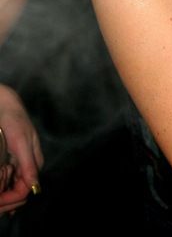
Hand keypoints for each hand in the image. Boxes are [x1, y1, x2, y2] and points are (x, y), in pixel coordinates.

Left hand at [0, 85, 42, 215]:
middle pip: (19, 193)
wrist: (6, 105)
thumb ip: (29, 165)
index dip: (11, 199)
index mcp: (35, 163)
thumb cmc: (15, 120)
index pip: (25, 191)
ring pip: (12, 188)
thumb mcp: (21, 142)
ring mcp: (21, 164)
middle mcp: (29, 166)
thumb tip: (35, 187)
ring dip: (3, 194)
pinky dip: (2, 186)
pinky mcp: (13, 160)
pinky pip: (8, 180)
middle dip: (6, 200)